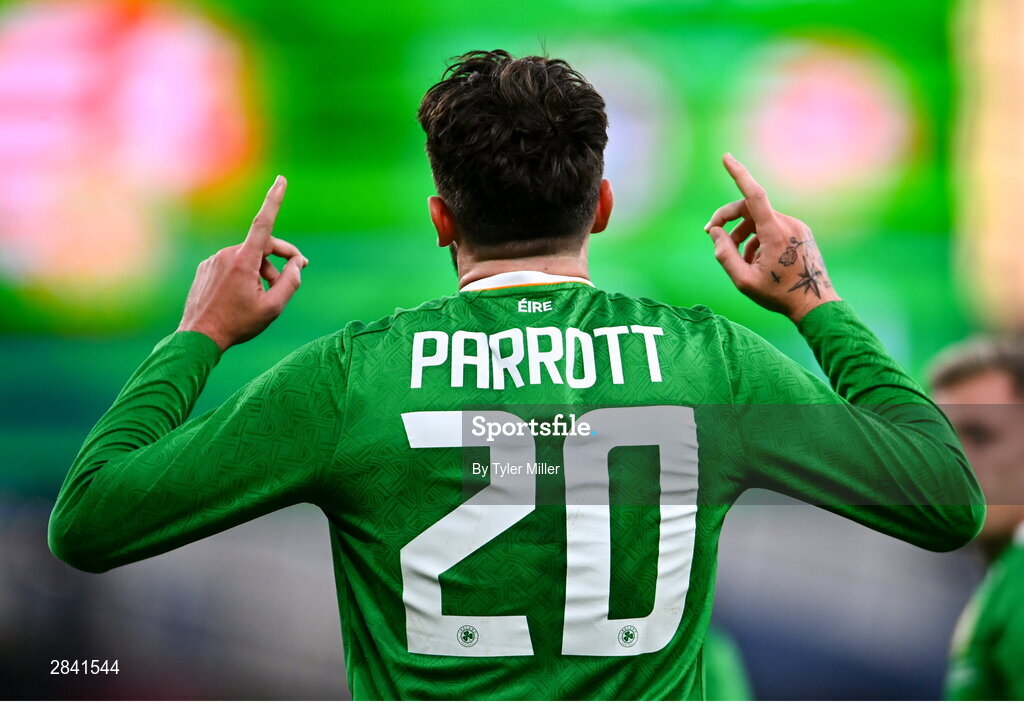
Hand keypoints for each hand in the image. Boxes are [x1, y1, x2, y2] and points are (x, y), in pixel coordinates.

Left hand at [176, 176, 307, 350]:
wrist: (198, 337)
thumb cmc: (238, 324)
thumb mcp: (273, 307)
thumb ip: (291, 282)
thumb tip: (298, 264)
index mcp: (244, 261)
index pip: (263, 224)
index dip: (274, 200)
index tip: (281, 180)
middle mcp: (227, 254)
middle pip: (263, 247)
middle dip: (281, 260)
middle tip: (296, 274)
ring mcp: (213, 260)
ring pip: (248, 258)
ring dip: (262, 272)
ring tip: (263, 296)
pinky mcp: (205, 269)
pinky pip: (232, 265)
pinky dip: (244, 275)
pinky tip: (243, 296)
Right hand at [704, 154, 839, 322]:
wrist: (815, 305)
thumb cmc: (778, 295)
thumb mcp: (743, 281)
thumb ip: (724, 254)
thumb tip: (715, 232)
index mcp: (775, 232)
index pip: (754, 195)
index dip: (739, 174)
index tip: (726, 157)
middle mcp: (788, 223)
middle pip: (750, 209)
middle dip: (729, 219)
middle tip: (711, 234)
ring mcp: (797, 227)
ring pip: (760, 220)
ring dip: (743, 233)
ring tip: (738, 258)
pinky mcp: (801, 232)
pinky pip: (772, 227)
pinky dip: (758, 238)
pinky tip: (755, 260)